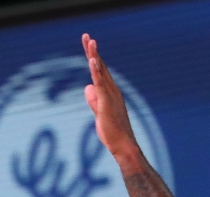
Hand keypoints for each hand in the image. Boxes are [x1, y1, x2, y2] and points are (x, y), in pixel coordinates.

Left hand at [82, 34, 141, 168]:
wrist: (124, 146)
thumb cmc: (113, 133)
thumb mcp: (99, 113)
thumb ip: (93, 100)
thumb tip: (87, 87)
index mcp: (110, 92)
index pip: (100, 72)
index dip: (93, 57)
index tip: (88, 44)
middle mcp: (112, 91)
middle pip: (100, 67)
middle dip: (92, 51)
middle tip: (86, 36)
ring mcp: (110, 96)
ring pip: (101, 72)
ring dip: (94, 56)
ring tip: (89, 41)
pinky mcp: (106, 103)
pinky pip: (101, 84)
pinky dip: (96, 71)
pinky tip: (92, 60)